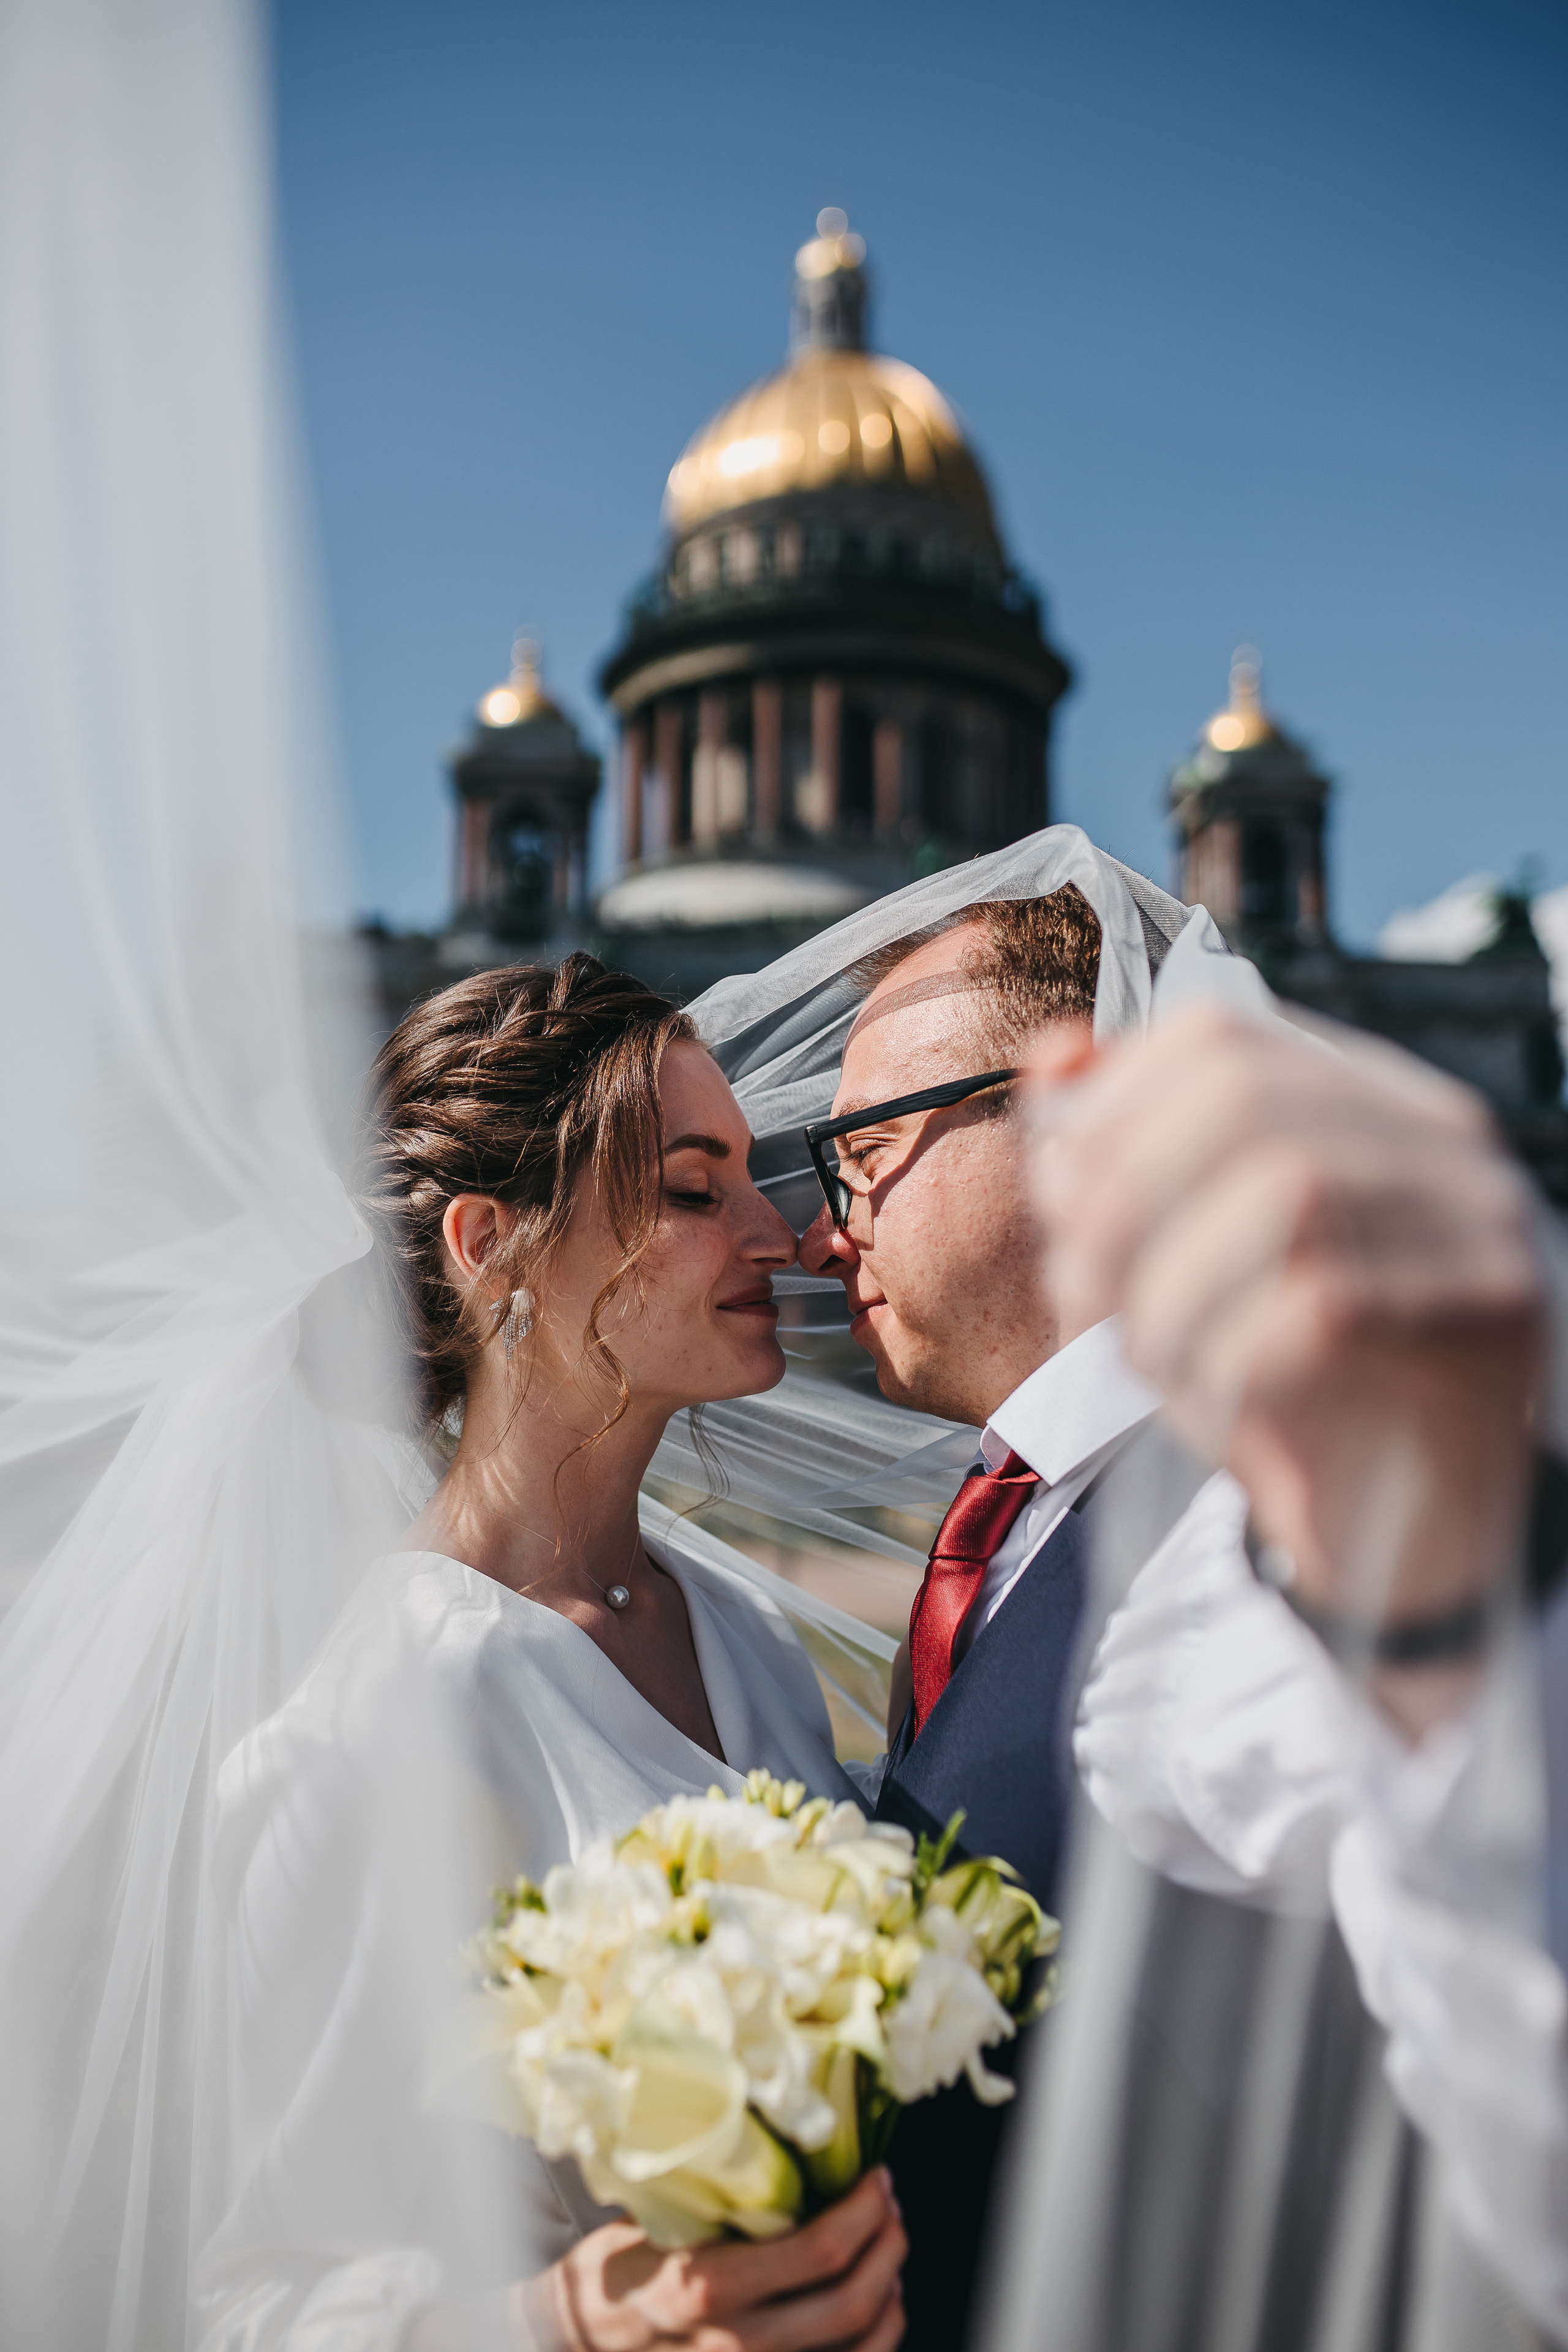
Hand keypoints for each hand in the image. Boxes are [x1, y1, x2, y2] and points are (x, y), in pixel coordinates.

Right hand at [521, 2168, 905, 2351]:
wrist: (571, 2345)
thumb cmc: (609, 2280)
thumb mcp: (653, 2227)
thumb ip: (713, 2203)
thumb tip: (776, 2150)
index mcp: (711, 2286)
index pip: (821, 2250)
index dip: (865, 2209)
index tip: (876, 2179)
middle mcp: (740, 2341)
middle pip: (854, 2302)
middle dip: (889, 2246)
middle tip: (891, 2208)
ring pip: (861, 2349)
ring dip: (890, 2297)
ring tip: (890, 2256)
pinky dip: (872, 2344)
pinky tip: (874, 2314)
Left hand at [1028, 1006, 1543, 1725]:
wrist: (1401, 1544)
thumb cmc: (1288, 1397)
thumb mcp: (1179, 1274)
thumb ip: (1118, 1168)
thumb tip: (1054, 1059)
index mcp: (1366, 1110)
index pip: (1221, 1036)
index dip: (1112, 1107)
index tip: (1062, 1195)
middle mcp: (1440, 1147)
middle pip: (1244, 1095)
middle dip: (1125, 1191)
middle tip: (1080, 1284)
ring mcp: (1478, 1222)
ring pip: (1288, 1187)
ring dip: (1172, 1278)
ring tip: (1146, 1351)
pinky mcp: (1486, 1317)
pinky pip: (1326, 1299)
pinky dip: (1232, 1348)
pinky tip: (1213, 1395)